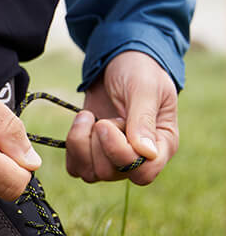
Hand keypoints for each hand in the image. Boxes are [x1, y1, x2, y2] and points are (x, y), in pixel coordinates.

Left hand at [66, 50, 178, 184]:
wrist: (118, 61)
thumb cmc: (139, 70)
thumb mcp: (144, 88)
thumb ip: (143, 120)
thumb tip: (146, 154)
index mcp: (163, 144)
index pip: (144, 172)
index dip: (121, 155)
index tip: (107, 124)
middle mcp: (139, 158)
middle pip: (111, 173)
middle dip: (99, 143)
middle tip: (103, 118)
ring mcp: (113, 158)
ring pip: (90, 174)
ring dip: (82, 143)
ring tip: (90, 117)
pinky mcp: (92, 154)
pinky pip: (76, 168)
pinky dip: (72, 147)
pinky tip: (82, 123)